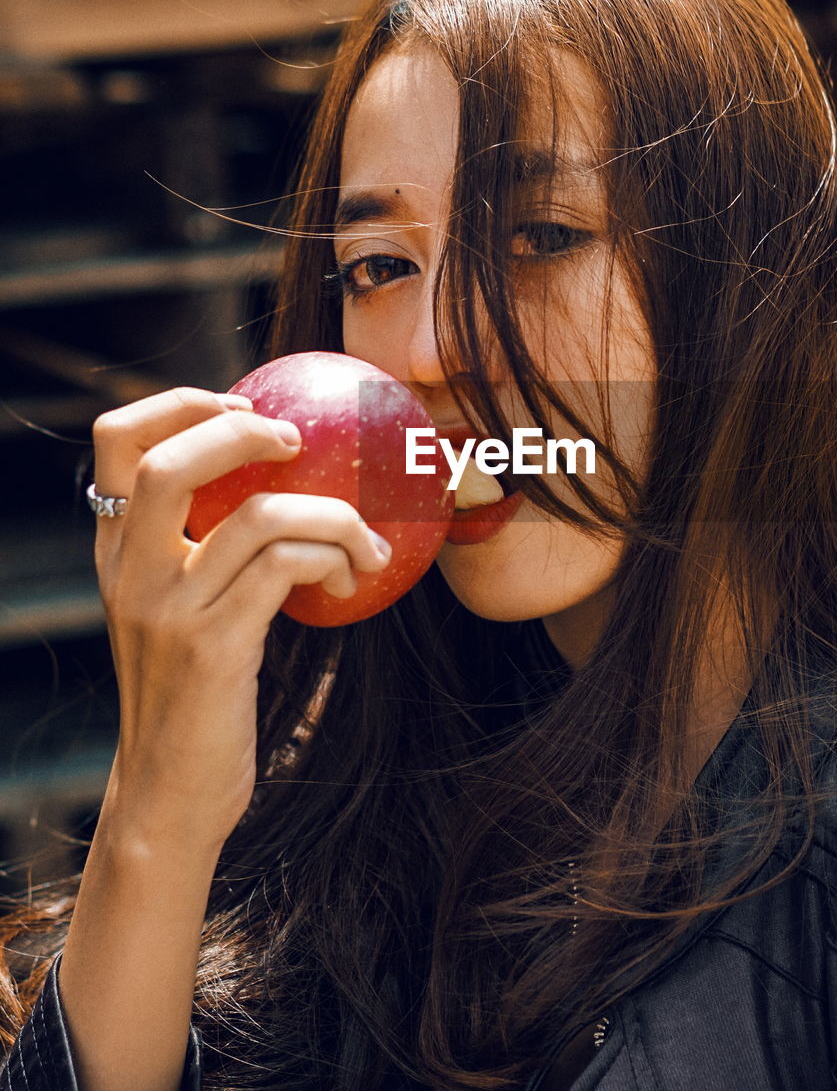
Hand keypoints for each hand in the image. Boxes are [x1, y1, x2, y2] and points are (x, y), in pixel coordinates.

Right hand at [90, 386, 389, 849]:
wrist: (170, 792)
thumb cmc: (195, 695)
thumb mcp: (179, 611)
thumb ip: (203, 549)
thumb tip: (286, 482)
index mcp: (116, 551)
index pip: (117, 440)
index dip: (178, 402)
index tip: (241, 405)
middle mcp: (130, 572)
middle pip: (169, 461)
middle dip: (243, 430)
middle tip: (298, 440)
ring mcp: (168, 609)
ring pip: (261, 516)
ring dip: (333, 516)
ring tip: (363, 543)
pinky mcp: (212, 647)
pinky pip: (286, 567)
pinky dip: (334, 557)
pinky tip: (353, 577)